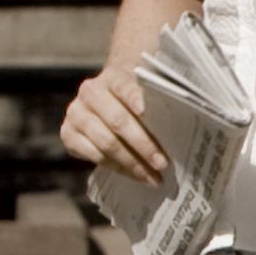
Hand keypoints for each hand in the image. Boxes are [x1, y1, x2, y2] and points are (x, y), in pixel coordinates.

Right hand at [61, 62, 172, 182]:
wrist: (111, 100)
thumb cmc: (140, 99)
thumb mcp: (148, 92)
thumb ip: (161, 99)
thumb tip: (187, 114)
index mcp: (112, 77)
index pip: (125, 86)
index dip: (135, 98)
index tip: (146, 112)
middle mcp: (90, 92)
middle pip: (117, 121)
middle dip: (143, 145)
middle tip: (163, 163)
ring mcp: (76, 113)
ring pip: (106, 142)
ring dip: (131, 163)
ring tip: (153, 177)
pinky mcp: (68, 134)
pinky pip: (93, 156)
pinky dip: (117, 168)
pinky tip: (135, 176)